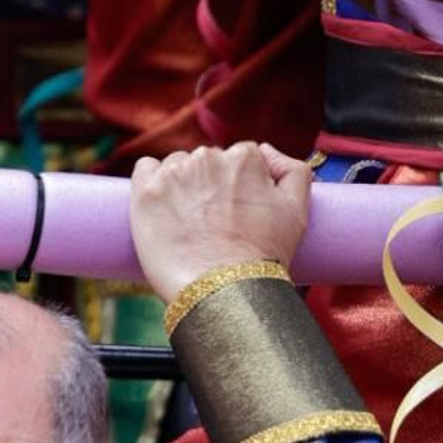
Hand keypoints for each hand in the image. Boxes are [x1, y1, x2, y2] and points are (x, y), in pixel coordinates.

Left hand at [130, 141, 311, 306]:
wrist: (224, 292)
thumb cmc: (262, 257)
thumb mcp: (297, 212)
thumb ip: (293, 170)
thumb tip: (266, 150)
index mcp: (244, 157)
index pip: (239, 158)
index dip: (237, 187)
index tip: (234, 212)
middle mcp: (209, 157)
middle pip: (206, 162)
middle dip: (208, 186)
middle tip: (211, 224)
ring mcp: (175, 173)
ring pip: (177, 167)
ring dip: (180, 186)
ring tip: (188, 224)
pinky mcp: (146, 191)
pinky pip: (145, 169)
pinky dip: (150, 183)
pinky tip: (161, 210)